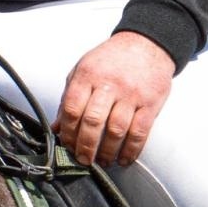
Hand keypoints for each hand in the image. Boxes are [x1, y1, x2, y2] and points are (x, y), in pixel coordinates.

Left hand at [55, 31, 173, 167]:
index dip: (68, 131)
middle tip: (82, 160)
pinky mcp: (150, 104)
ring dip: (107, 152)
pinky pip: (139, 132)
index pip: (72, 108)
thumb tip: (57, 127)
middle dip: (85, 146)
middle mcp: (109, 84)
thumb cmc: (112, 59)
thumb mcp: (83, 70)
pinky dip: (131, 150)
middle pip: (93, 121)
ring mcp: (131, 95)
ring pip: (116, 130)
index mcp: (88, 75)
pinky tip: (124, 158)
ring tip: (102, 161)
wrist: (146, 44)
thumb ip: (70, 97)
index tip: (67, 144)